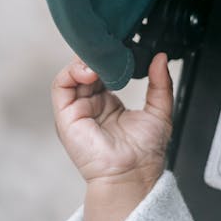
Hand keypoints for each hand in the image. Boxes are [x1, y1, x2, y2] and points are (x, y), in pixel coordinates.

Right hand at [51, 53, 173, 220]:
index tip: (125, 46)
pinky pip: (61, 86)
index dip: (112, 58)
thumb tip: (160, 58)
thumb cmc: (145, 152)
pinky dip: (72, 73)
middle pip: (87, 70)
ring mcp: (77, 110)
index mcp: (110, 104)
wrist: (133, 173)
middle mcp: (91, 105)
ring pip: (72, 74)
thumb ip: (160, 84)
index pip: (104, 71)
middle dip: (97, 56)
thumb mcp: (160, 110)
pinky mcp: (66, 116)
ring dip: (84, 61)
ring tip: (101, 59)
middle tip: (113, 47)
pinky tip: (90, 70)